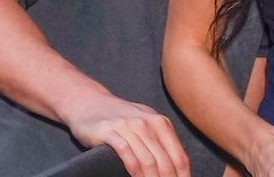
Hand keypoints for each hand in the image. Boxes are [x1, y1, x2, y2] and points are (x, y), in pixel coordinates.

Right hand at [60, 93, 189, 176]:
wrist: (90, 103)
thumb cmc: (121, 118)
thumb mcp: (146, 124)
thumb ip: (161, 141)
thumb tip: (178, 168)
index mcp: (161, 123)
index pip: (179, 156)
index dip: (182, 176)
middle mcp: (147, 123)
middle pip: (164, 161)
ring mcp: (128, 126)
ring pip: (147, 160)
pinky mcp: (109, 131)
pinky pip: (126, 153)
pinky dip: (133, 170)